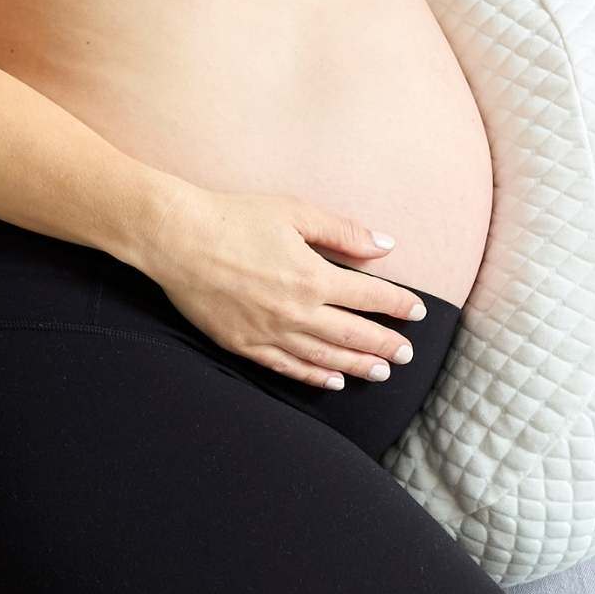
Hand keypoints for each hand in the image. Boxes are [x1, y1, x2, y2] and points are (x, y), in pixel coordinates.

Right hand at [137, 182, 429, 389]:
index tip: (417, 313)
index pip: (370, 296)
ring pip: (325, 358)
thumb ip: (343, 232)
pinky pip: (288, 368)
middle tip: (407, 355)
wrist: (177, 240)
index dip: (398, 305)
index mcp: (313, 276)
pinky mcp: (245, 345)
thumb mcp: (294, 212)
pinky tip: (333, 382)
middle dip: (385, 345)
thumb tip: (385, 245)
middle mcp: (297, 311)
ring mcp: (271, 333)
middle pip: (353, 335)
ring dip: (357, 367)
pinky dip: (315, 377)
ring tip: (381, 373)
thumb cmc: (234, 218)